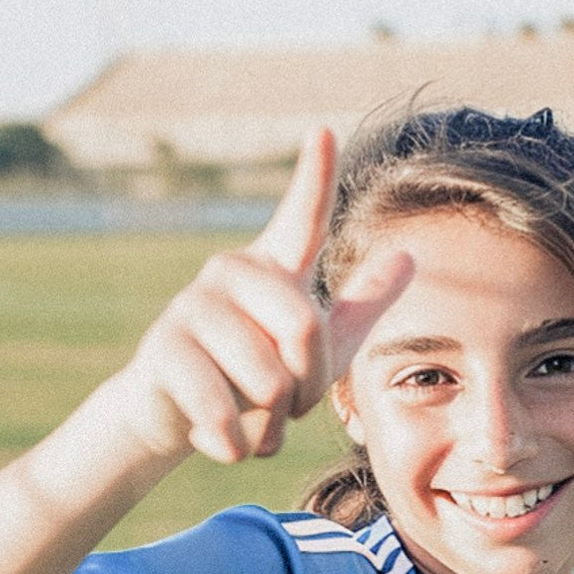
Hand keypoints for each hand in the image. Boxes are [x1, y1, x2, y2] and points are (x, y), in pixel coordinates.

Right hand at [114, 129, 410, 463]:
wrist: (177, 418)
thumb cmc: (254, 375)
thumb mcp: (318, 344)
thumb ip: (360, 302)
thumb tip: (408, 255)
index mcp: (273, 268)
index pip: (300, 218)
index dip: (314, 178)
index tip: (324, 130)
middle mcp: (230, 273)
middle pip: (304, 330)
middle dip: (307, 388)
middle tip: (287, 407)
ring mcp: (192, 307)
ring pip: (267, 377)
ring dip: (271, 422)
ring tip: (252, 421)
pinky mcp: (164, 349)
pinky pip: (222, 406)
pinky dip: (236, 442)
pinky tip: (227, 444)